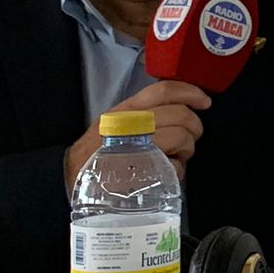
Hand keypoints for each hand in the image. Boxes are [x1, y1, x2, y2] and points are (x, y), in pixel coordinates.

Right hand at [64, 81, 211, 187]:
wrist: (68, 181)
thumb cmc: (96, 153)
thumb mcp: (113, 125)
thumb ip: (142, 114)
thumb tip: (180, 108)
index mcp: (124, 111)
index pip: (163, 91)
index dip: (190, 92)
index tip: (206, 101)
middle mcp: (130, 125)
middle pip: (180, 116)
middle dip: (194, 128)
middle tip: (190, 139)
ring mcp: (136, 149)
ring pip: (181, 139)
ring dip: (187, 150)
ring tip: (176, 157)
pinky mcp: (140, 173)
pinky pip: (173, 167)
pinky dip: (176, 171)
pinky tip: (165, 174)